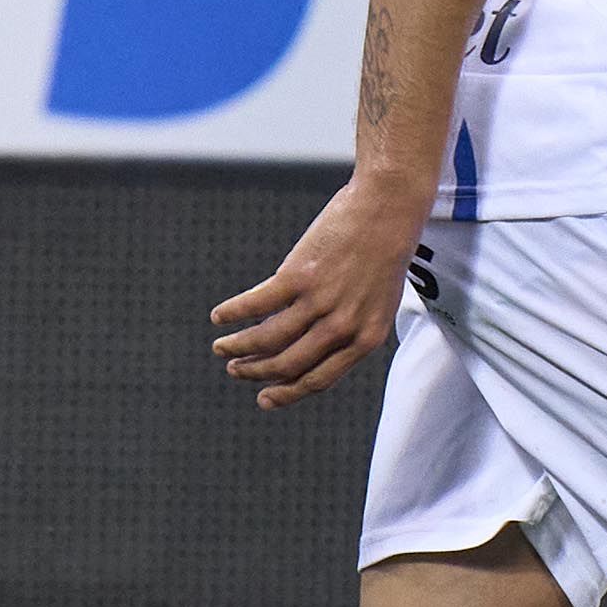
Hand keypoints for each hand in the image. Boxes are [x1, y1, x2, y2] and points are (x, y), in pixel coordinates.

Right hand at [211, 180, 425, 409]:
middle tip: (236, 371)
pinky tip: (219, 317)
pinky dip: (233, 313)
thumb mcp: (377, 301)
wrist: (388, 208)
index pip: (318, 380)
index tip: (263, 399)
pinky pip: (257, 304)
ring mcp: (320, 302)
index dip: (286, 394)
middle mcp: (342, 326)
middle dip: (256, 373)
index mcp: (365, 338)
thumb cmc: (384, 251)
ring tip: (221, 348)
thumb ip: (351, 327)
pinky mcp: (299, 275)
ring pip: (268, 339)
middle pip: (287, 364)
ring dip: (239, 348)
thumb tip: (313, 345)